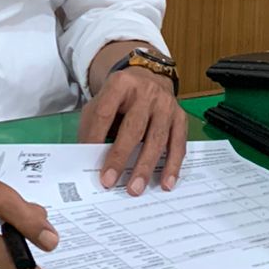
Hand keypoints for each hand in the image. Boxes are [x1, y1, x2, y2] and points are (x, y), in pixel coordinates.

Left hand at [78, 67, 187, 195]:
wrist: (149, 79)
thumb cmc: (119, 99)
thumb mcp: (101, 102)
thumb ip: (93, 126)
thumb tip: (88, 160)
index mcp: (120, 84)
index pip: (105, 113)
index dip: (96, 137)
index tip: (90, 162)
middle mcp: (146, 91)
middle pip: (133, 128)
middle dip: (120, 156)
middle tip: (110, 181)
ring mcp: (166, 104)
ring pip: (157, 138)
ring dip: (145, 167)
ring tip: (135, 189)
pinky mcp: (180, 117)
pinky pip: (178, 144)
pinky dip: (172, 166)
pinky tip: (165, 183)